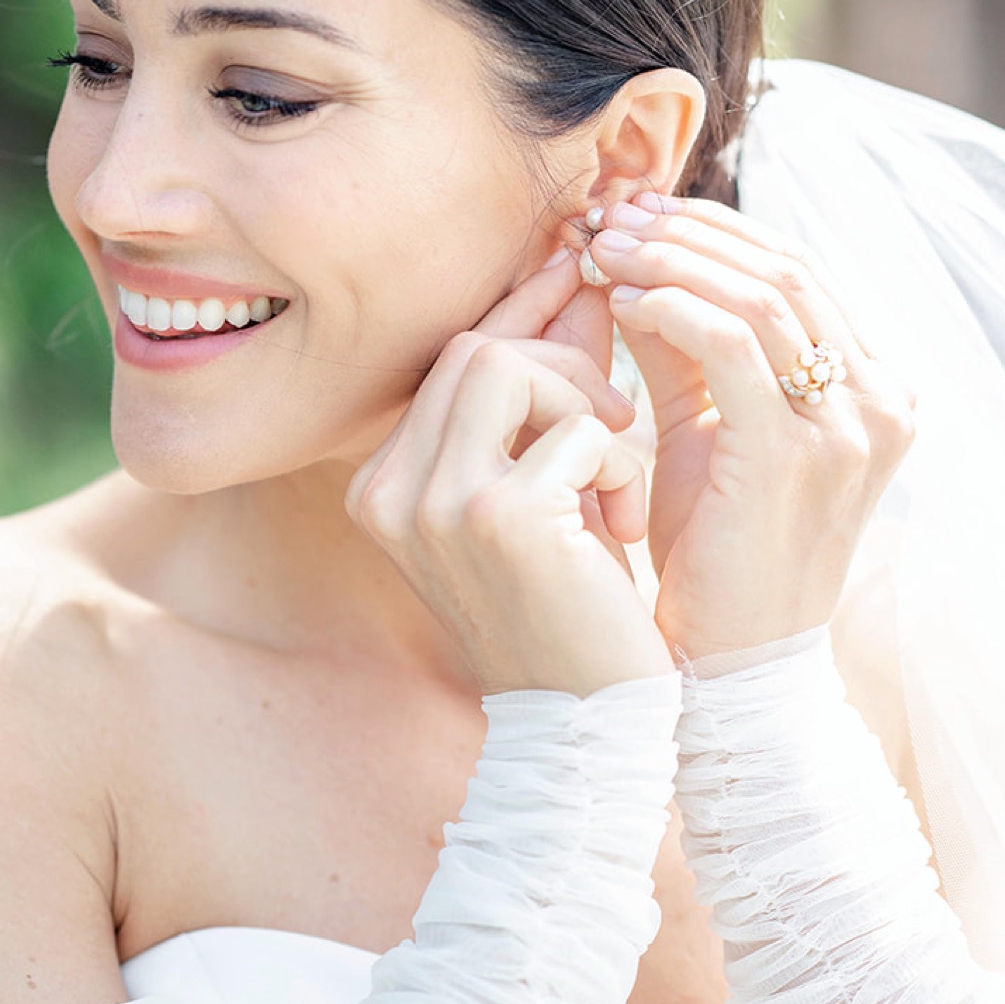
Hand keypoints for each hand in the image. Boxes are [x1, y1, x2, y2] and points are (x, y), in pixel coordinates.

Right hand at [346, 250, 672, 694]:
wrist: (589, 724)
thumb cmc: (574, 610)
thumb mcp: (545, 492)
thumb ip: (547, 394)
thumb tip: (580, 281)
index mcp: (384, 488)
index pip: (450, 359)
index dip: (524, 315)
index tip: (582, 279)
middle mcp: (390, 493)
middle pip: (473, 348)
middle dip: (564, 361)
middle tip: (616, 418)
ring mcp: (433, 503)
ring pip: (509, 367)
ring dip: (585, 404)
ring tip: (615, 473)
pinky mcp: (495, 515)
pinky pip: (576, 428)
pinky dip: (617, 464)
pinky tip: (620, 528)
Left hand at [586, 194, 915, 659]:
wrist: (730, 670)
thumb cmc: (713, 562)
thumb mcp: (701, 439)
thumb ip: (680, 354)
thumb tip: (631, 266)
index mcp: (873, 391)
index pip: (796, 274)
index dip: (712, 233)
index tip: (635, 216)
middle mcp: (879, 401)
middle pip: (784, 269)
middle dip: (688, 233)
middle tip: (609, 218)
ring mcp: (849, 426)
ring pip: (759, 293)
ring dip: (670, 259)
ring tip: (601, 251)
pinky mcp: (798, 451)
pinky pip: (731, 342)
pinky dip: (671, 306)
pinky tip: (621, 300)